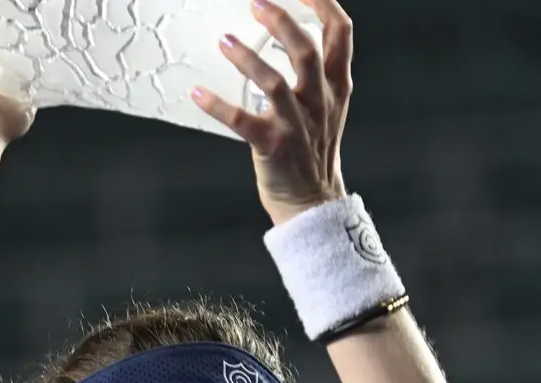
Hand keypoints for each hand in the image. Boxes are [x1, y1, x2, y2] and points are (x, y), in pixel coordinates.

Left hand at [192, 0, 352, 224]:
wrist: (313, 204)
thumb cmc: (312, 149)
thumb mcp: (327, 106)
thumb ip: (317, 72)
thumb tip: (287, 30)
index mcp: (337, 87)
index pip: (341, 33)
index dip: (323, 2)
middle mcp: (320, 102)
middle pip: (307, 52)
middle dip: (281, 21)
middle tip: (255, 2)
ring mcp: (298, 125)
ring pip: (276, 84)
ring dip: (247, 59)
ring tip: (224, 41)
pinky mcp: (273, 147)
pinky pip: (244, 123)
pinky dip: (219, 107)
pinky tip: (198, 94)